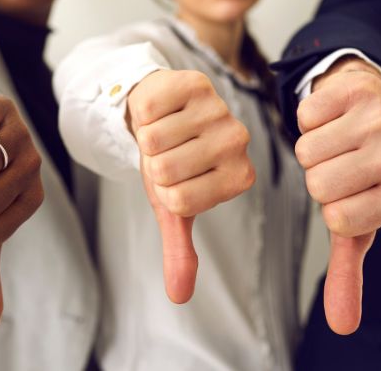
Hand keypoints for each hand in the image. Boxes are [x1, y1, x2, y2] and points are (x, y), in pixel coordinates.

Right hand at [127, 70, 254, 302]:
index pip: (179, 199)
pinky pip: (148, 111)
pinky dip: (142, 113)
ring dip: (146, 136)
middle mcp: (238, 142)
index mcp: (237, 178)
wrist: (161, 109)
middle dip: (153, 161)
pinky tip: (159, 109)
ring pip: (155, 139)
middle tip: (166, 150)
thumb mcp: (173, 205)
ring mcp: (219, 110)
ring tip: (163, 129)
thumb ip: (180, 248)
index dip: (162, 188)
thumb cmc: (170, 158)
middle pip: (165, 169)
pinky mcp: (195, 83)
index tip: (174, 174)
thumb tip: (178, 296)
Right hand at [295, 57, 380, 334]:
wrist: (368, 113)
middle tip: (338, 166)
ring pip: (307, 149)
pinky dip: (307, 119)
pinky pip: (304, 115)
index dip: (329, 207)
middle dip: (316, 176)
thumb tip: (342, 326)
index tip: (347, 195)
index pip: (338, 217)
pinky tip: (330, 118)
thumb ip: (348, 272)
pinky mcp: (360, 90)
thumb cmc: (359, 176)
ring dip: (309, 148)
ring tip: (334, 143)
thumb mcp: (355, 223)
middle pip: (319, 182)